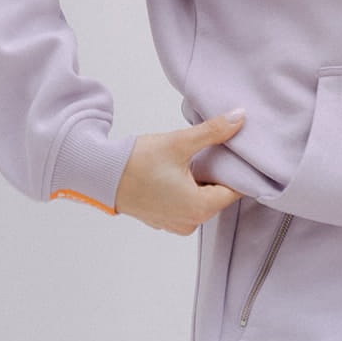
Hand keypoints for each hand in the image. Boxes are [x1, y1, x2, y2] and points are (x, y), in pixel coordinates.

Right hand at [114, 111, 245, 234]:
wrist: (102, 175)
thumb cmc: (137, 162)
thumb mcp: (180, 142)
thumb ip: (213, 131)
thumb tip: (239, 117)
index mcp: (199, 209)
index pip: (235, 190)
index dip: (239, 169)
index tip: (238, 151)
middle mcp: (190, 223)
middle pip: (219, 195)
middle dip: (219, 173)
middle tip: (217, 150)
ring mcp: (176, 224)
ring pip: (203, 199)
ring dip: (202, 180)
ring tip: (197, 158)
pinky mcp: (164, 220)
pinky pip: (187, 204)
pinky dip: (188, 188)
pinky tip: (180, 171)